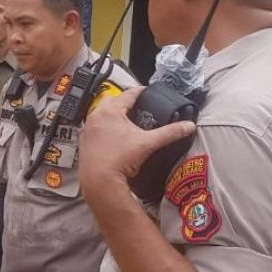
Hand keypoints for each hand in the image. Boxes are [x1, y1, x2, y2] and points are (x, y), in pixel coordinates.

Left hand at [79, 88, 196, 204]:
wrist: (100, 180)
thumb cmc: (119, 160)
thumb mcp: (148, 143)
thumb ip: (169, 133)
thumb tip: (188, 126)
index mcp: (110, 111)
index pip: (128, 94)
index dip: (141, 91)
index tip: (148, 91)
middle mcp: (95, 116)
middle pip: (112, 101)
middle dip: (125, 101)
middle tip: (138, 105)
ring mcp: (88, 128)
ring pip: (101, 113)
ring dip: (113, 114)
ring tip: (126, 119)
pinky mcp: (84, 140)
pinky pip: (95, 127)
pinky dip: (104, 126)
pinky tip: (113, 135)